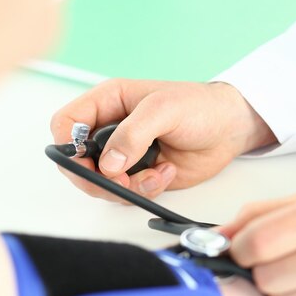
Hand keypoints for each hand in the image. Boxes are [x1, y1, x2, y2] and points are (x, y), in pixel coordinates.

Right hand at [51, 80, 275, 200]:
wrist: (229, 128)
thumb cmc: (199, 106)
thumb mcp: (164, 109)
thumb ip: (132, 134)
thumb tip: (108, 164)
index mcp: (108, 103)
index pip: (66, 124)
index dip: (66, 144)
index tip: (83, 160)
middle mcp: (111, 131)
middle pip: (77, 162)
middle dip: (95, 176)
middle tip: (120, 179)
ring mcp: (125, 155)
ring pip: (101, 183)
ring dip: (125, 186)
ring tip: (156, 173)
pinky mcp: (141, 175)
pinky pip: (127, 192)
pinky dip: (144, 190)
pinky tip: (166, 173)